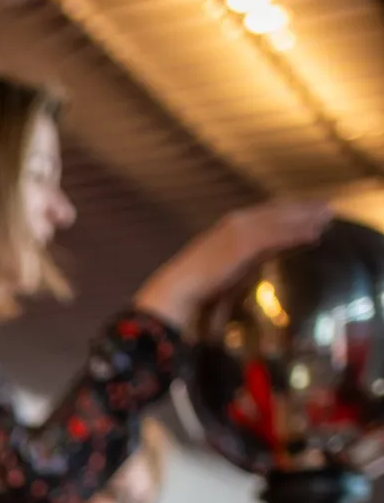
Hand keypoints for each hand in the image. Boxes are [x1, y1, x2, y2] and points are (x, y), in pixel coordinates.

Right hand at [135, 199, 330, 334]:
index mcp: (228, 230)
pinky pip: (275, 235)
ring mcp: (238, 232)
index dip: (287, 212)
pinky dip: (296, 233)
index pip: (264, 216)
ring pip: (278, 220)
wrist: (175, 294)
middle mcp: (234, 224)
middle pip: (275, 212)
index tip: (308, 212)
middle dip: (301, 209)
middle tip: (327, 208)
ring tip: (327, 217)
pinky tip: (314, 234)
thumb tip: (259, 270)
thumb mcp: (225, 276)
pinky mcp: (242, 244)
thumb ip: (244, 268)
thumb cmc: (195, 294)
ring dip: (305, 217)